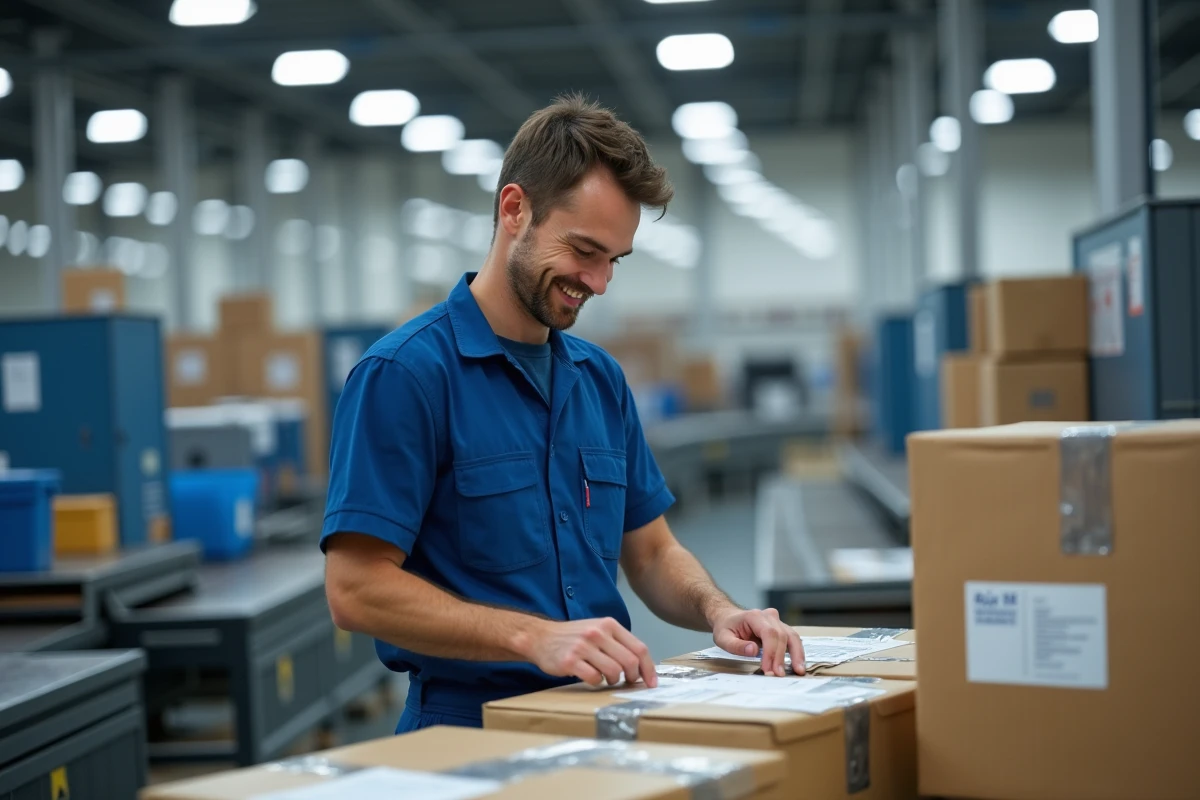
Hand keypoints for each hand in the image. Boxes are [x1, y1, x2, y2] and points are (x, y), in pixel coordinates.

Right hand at [527, 617, 657, 688]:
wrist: (541, 637)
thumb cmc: (574, 637)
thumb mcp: (598, 630)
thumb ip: (618, 643)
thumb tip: (642, 666)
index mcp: (609, 625)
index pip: (639, 648)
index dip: (649, 668)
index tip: (652, 682)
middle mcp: (597, 633)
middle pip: (629, 661)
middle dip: (633, 677)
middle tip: (628, 682)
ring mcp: (583, 647)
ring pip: (614, 671)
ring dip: (615, 680)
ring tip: (608, 679)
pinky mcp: (570, 661)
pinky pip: (594, 678)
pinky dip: (597, 682)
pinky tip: (592, 677)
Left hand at [711, 607, 804, 676]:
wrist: (728, 618)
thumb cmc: (725, 627)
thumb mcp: (723, 638)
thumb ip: (736, 645)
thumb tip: (754, 650)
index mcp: (754, 616)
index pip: (769, 633)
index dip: (771, 652)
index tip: (768, 669)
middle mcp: (769, 616)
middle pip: (782, 636)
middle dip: (780, 657)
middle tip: (778, 675)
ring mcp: (777, 621)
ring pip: (792, 636)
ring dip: (796, 654)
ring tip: (798, 671)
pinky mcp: (781, 629)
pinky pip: (792, 640)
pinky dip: (797, 652)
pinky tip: (798, 665)